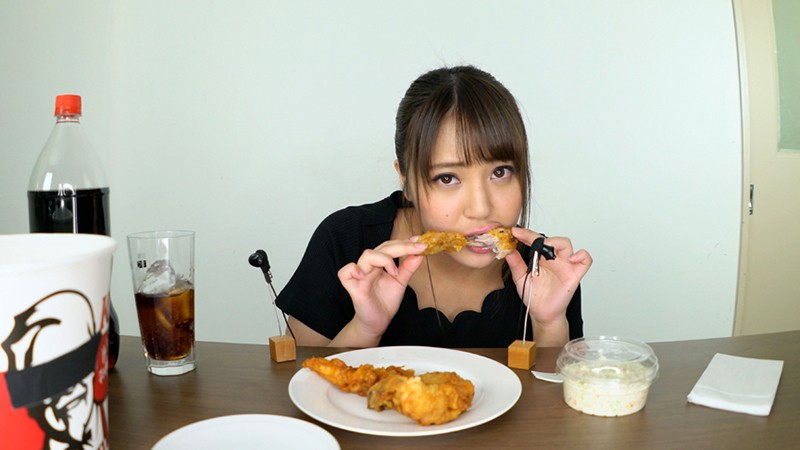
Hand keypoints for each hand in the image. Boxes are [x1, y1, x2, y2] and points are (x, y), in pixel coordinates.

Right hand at [335, 239, 426, 345]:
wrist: (377, 322)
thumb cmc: (385, 301)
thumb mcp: (401, 283)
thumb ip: (408, 268)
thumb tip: (419, 255)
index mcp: (380, 263)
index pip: (390, 246)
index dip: (404, 242)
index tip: (421, 242)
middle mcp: (370, 266)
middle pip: (382, 248)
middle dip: (401, 246)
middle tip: (418, 249)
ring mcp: (360, 275)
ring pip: (367, 256)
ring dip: (384, 259)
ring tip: (394, 272)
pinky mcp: (353, 287)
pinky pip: (345, 272)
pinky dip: (354, 270)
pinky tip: (365, 275)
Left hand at [505, 227, 592, 344]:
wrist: (542, 313)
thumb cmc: (534, 296)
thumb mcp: (520, 278)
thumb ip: (516, 264)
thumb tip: (508, 251)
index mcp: (541, 258)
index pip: (536, 240)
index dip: (527, 235)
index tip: (516, 232)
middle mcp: (554, 259)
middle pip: (552, 239)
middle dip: (541, 238)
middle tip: (529, 242)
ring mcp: (565, 265)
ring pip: (567, 245)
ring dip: (557, 243)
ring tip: (546, 251)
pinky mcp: (574, 274)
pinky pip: (585, 260)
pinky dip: (582, 255)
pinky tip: (571, 259)